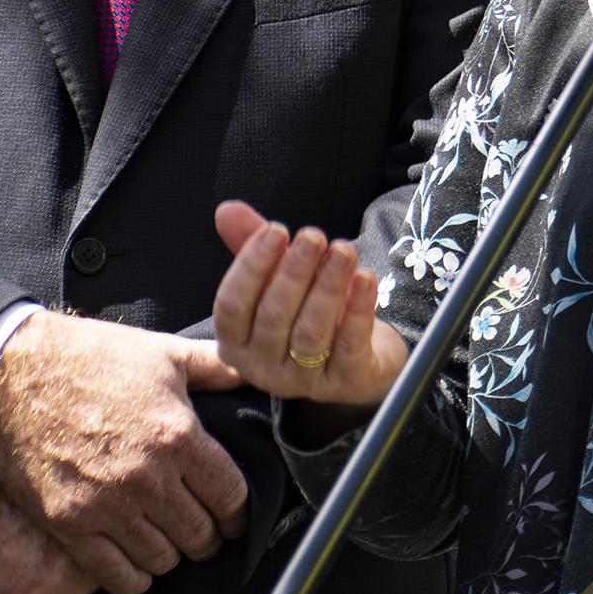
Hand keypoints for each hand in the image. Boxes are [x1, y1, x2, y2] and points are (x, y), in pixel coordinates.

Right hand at [0, 312, 248, 593]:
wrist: (15, 371)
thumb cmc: (94, 357)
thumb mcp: (167, 353)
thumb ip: (218, 367)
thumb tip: (255, 373)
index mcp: (178, 436)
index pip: (230, 495)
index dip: (239, 512)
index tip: (236, 516)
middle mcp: (146, 477)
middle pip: (199, 533)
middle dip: (210, 537)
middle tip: (208, 533)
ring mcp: (105, 504)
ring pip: (161, 557)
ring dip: (174, 556)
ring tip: (174, 545)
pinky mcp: (67, 523)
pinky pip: (113, 573)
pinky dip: (134, 579)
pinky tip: (140, 569)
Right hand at [212, 201, 409, 407]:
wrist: (363, 359)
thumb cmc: (309, 313)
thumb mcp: (279, 279)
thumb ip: (252, 246)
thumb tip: (227, 209)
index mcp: (237, 341)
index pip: (232, 306)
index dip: (250, 267)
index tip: (275, 229)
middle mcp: (263, 367)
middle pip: (273, 317)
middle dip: (294, 272)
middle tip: (314, 236)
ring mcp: (304, 380)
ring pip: (311, 332)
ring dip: (328, 286)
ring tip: (343, 250)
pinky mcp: (346, 383)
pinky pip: (349, 345)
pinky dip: (357, 310)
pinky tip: (366, 278)